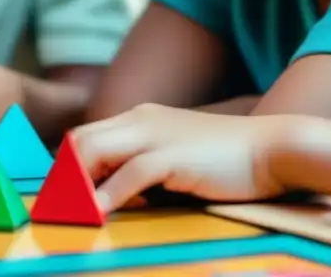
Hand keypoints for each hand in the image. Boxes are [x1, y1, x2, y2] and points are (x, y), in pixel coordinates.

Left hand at [72, 103, 290, 212]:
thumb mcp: (176, 154)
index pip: (86, 135)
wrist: (272, 148)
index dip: (68, 166)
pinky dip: (107, 195)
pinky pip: (128, 173)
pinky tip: (99, 213)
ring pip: (93, 151)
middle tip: (57, 207)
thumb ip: (144, 166)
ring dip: (75, 185)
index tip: (60, 195)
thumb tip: (113, 194)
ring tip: (69, 212)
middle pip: (80, 140)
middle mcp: (142, 119)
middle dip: (62, 175)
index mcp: (141, 117)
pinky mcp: (172, 156)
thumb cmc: (228, 158)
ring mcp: (156, 135)